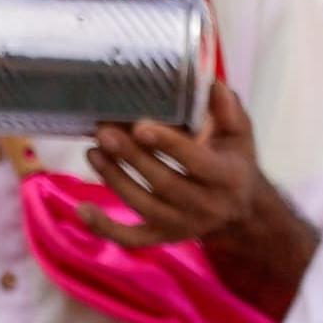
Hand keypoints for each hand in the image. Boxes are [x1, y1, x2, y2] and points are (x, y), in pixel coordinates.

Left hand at [73, 84, 316, 314]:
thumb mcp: (240, 135)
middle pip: (164, 183)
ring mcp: (182, 225)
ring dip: (114, 178)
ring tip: (93, 151)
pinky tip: (82, 209)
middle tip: (104, 132)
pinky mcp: (163, 237)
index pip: (196, 161)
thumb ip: (227, 110)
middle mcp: (206, 205)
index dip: (168, 144)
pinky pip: (132, 238)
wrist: (240, 211)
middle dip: (131, 157)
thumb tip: (211, 84)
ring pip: (143, 205)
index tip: (140, 126)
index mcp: (227, 177)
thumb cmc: (233, 162)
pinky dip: (105, 228)